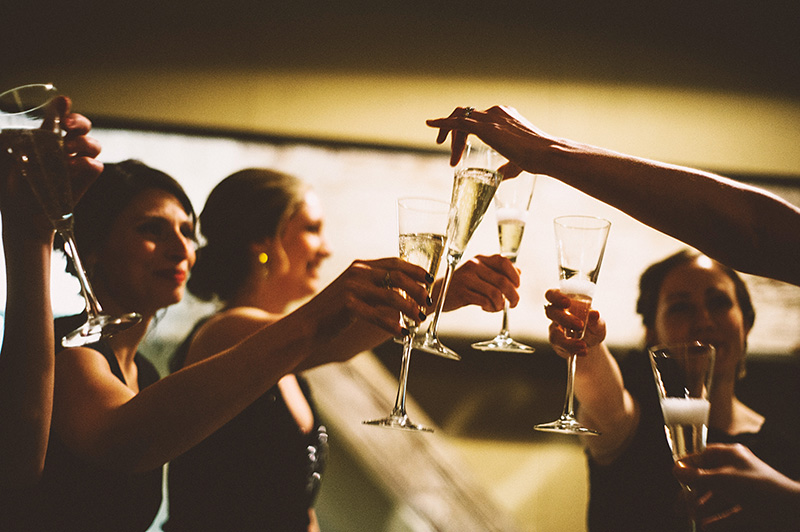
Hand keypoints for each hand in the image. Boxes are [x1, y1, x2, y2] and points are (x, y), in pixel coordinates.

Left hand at [0, 96, 101, 239]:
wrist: (20, 218)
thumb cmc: (10, 190)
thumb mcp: (4, 160)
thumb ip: (8, 142)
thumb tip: (11, 131)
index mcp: (47, 141)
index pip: (60, 118)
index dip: (63, 108)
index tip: (62, 103)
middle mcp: (65, 151)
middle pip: (84, 127)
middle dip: (79, 121)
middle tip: (66, 125)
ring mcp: (76, 167)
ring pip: (94, 144)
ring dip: (82, 142)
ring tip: (66, 149)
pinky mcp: (83, 183)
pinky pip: (95, 166)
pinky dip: (84, 163)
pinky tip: (68, 168)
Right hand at [307, 257, 432, 342]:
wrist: (306, 324)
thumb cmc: (334, 311)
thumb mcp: (355, 291)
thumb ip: (376, 287)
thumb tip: (405, 293)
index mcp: (361, 266)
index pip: (395, 262)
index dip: (415, 270)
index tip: (430, 279)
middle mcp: (357, 272)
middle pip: (397, 276)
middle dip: (418, 289)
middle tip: (428, 301)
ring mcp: (352, 287)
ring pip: (391, 295)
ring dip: (410, 308)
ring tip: (419, 318)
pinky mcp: (348, 305)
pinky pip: (378, 315)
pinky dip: (392, 325)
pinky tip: (402, 333)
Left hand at [425, 105, 551, 178]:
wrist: (544, 153)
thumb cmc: (536, 159)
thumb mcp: (517, 162)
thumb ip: (505, 167)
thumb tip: (498, 178)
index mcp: (504, 116)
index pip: (477, 118)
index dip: (464, 134)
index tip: (459, 154)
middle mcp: (496, 112)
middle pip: (466, 116)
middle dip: (455, 136)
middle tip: (453, 157)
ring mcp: (490, 117)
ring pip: (460, 118)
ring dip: (450, 134)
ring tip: (446, 152)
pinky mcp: (485, 126)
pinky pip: (457, 121)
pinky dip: (442, 122)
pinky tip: (430, 124)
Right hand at [439, 254, 519, 312]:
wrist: (435, 293)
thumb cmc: (460, 284)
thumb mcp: (477, 274)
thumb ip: (496, 271)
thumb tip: (518, 271)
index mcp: (480, 259)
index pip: (504, 262)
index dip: (514, 275)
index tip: (517, 286)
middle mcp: (474, 266)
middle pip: (503, 280)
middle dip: (513, 295)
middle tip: (513, 304)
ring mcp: (467, 279)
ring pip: (495, 293)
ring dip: (500, 304)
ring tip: (496, 307)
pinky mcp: (462, 292)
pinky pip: (484, 302)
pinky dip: (490, 308)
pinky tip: (486, 308)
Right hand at [544, 288, 605, 357]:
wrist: (592, 345)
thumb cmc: (593, 328)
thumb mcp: (598, 324)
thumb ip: (596, 320)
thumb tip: (595, 313)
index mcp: (566, 302)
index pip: (552, 294)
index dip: (556, 296)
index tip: (566, 302)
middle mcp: (557, 314)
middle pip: (551, 312)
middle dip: (565, 319)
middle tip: (579, 325)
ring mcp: (555, 329)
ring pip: (554, 333)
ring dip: (568, 340)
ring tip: (583, 345)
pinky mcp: (556, 343)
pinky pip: (560, 346)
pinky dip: (572, 348)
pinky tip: (583, 351)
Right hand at [674, 443, 799, 530]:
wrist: (794, 512)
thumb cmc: (760, 488)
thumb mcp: (723, 479)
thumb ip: (697, 476)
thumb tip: (675, 469)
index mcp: (731, 455)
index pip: (703, 456)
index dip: (688, 466)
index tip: (674, 476)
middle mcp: (737, 470)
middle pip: (708, 479)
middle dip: (693, 494)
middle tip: (679, 507)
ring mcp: (745, 490)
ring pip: (718, 498)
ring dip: (703, 508)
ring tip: (690, 518)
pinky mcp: (753, 508)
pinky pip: (729, 512)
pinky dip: (717, 519)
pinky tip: (705, 526)